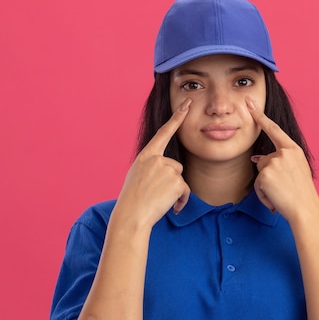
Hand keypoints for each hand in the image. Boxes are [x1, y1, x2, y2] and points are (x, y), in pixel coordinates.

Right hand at [115, 99, 191, 226]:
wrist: (132, 215)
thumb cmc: (133, 199)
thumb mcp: (138, 175)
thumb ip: (153, 167)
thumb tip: (170, 169)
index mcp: (146, 155)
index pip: (164, 132)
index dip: (177, 117)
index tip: (187, 104)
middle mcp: (157, 159)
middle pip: (176, 165)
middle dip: (171, 180)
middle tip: (155, 193)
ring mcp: (167, 170)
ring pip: (180, 178)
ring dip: (175, 191)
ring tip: (159, 200)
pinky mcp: (177, 182)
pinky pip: (186, 191)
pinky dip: (181, 201)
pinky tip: (171, 207)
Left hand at [246, 97, 318, 220]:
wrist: (306, 210)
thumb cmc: (302, 194)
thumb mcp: (294, 172)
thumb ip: (279, 161)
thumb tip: (256, 158)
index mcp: (293, 149)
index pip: (273, 129)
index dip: (260, 116)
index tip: (249, 102)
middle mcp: (284, 153)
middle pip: (264, 159)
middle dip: (268, 175)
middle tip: (285, 189)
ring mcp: (274, 162)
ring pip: (260, 172)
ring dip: (266, 187)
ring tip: (281, 195)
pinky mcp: (265, 174)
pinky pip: (258, 185)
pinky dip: (264, 195)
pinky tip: (275, 200)